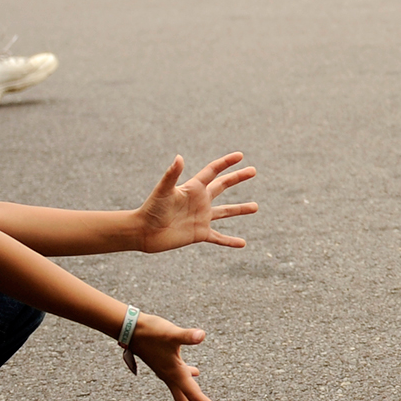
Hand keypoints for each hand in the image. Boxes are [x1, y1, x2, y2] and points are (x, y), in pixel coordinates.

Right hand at [128, 314, 227, 400]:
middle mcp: (171, 378)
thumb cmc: (150, 332)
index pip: (195, 397)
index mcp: (175, 374)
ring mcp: (167, 373)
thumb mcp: (171, 333)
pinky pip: (180, 379)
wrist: (130, 328)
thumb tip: (202, 335)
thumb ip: (187, 336)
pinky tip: (196, 374)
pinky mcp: (165, 364)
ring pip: (183, 394)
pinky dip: (189, 381)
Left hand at [135, 153, 255, 253]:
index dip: (226, 163)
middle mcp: (200, 201)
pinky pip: (219, 238)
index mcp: (193, 188)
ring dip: (240, 209)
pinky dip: (230, 241)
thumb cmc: (151, 209)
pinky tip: (242, 244)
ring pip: (225, 211)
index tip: (240, 156)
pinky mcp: (200, 233)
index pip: (213, 171)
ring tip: (256, 207)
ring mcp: (201, 217)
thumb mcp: (163, 191)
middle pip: (222, 186)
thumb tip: (179, 157)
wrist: (143, 232)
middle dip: (237, 178)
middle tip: (253, 171)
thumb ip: (172, 175)